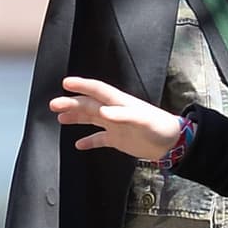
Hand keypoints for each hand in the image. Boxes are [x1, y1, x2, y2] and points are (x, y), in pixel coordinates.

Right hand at [51, 77, 182, 159]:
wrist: (173, 144)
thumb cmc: (160, 127)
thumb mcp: (143, 120)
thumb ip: (123, 115)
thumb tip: (102, 112)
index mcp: (120, 103)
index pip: (97, 90)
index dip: (82, 85)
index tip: (66, 83)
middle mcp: (114, 112)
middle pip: (89, 105)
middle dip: (71, 103)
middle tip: (54, 104)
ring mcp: (115, 125)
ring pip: (91, 119)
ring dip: (76, 117)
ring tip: (60, 117)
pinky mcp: (118, 139)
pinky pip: (99, 139)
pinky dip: (88, 141)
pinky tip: (78, 144)